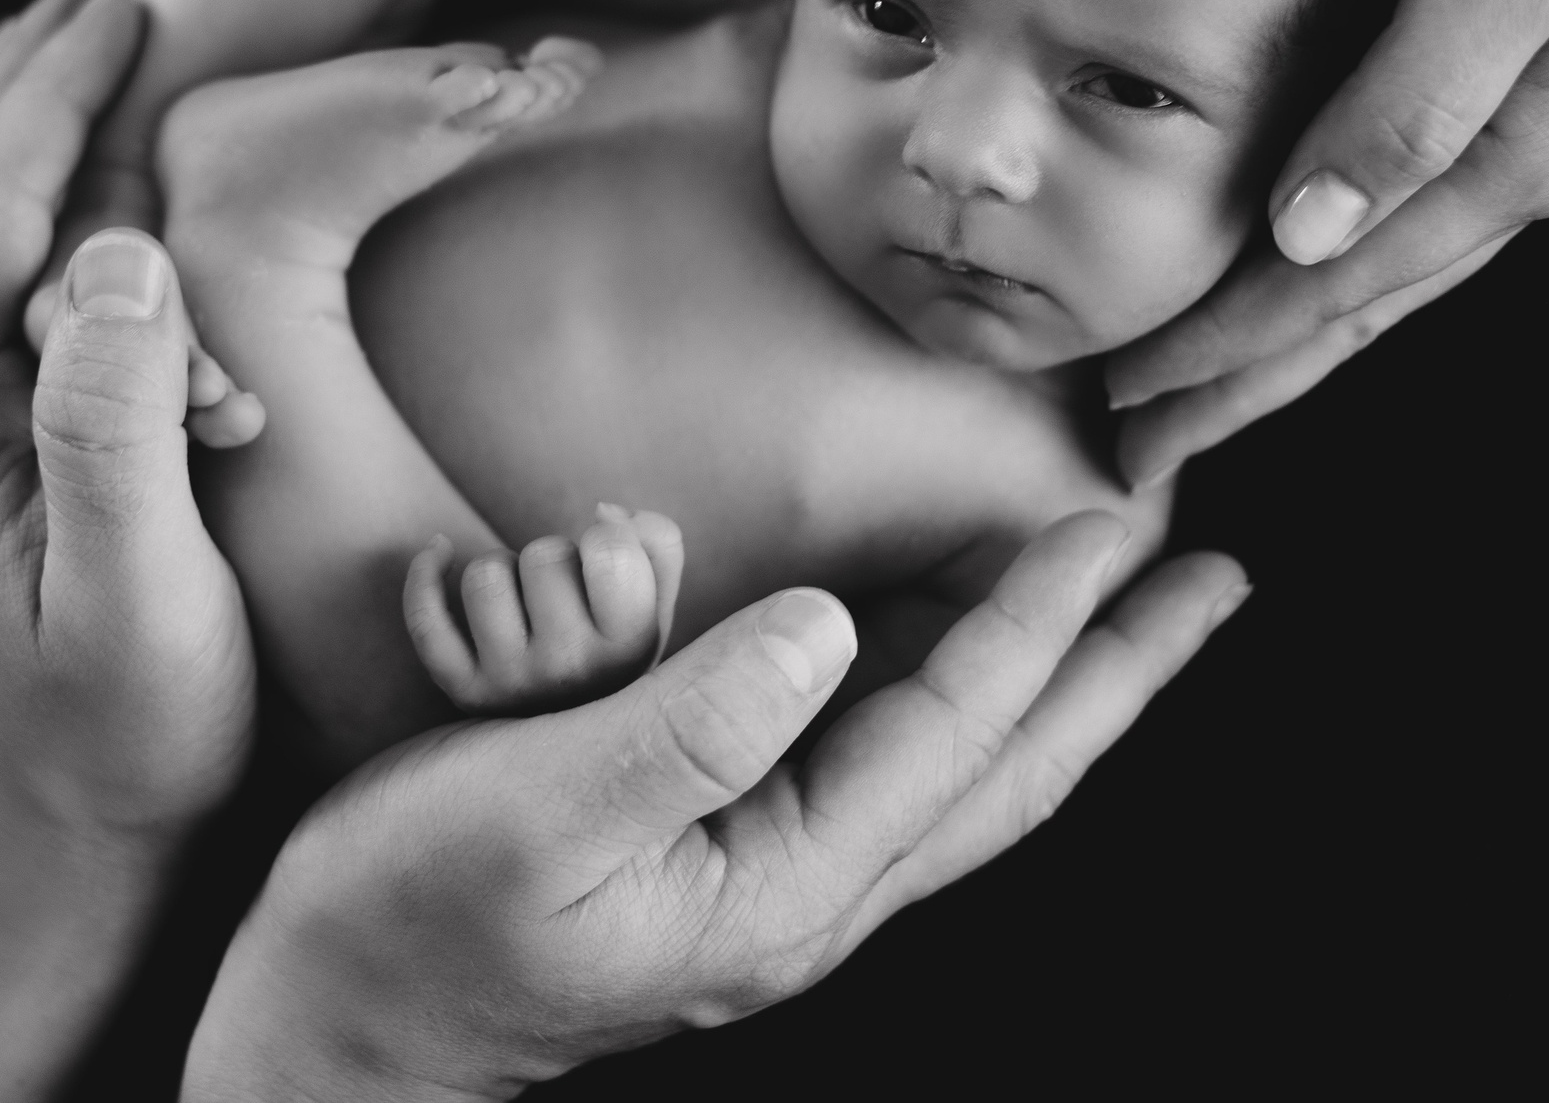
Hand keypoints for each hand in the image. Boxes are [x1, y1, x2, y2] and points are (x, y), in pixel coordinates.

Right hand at [184, 513, 1244, 1099]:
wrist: (338, 1024)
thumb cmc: (410, 920)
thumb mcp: (532, 814)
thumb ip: (687, 722)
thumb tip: (827, 626)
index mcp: (779, 887)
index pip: (946, 736)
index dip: (1032, 624)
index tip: (1105, 525)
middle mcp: (806, 890)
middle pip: (1003, 770)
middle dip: (1113, 673)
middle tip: (1210, 579)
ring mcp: (774, 877)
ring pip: (957, 767)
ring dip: (1050, 677)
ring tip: (1124, 596)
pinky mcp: (729, 850)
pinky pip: (879, 758)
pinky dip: (949, 689)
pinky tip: (952, 639)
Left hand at [1106, 0, 1548, 484]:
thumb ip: (1408, 100)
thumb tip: (1307, 238)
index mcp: (1515, 156)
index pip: (1333, 292)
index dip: (1224, 355)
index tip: (1128, 410)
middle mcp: (1520, 168)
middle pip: (1351, 313)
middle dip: (1240, 387)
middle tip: (1134, 454)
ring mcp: (1522, 132)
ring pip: (1371, 274)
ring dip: (1275, 342)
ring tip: (1185, 393)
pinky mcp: (1504, 80)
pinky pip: (1390, 209)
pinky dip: (1318, 263)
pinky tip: (1277, 272)